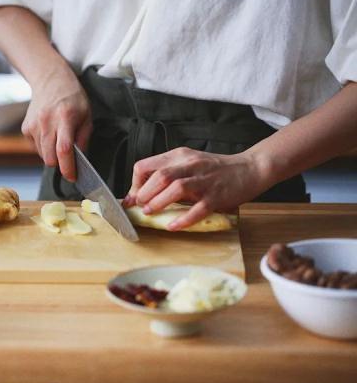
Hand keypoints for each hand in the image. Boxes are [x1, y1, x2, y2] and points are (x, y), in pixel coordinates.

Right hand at [22, 67, 91, 180]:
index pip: (64, 149)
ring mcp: (33, 125)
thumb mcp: (86, 115)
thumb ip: (83, 137)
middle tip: (68, 160)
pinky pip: (36, 148)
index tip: (72, 177)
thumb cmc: (72, 97)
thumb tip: (79, 159)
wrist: (50, 80)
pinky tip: (50, 134)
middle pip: (50, 158)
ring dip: (52, 156)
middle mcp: (46, 122)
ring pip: (43, 156)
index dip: (68, 167)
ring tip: (59, 140)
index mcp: (65, 118)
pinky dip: (44, 148)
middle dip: (60, 164)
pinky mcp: (26, 128)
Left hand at [123, 147, 272, 229]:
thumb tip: (138, 195)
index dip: (135, 183)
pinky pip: (198, 208)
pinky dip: (183, 219)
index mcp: (179, 156)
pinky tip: (173, 226)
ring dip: (159, 202)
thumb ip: (166, 175)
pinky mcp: (217, 195)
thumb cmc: (215, 170)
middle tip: (140, 207)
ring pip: (176, 188)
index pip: (146, 165)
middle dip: (145, 193)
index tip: (132, 198)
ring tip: (150, 213)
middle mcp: (190, 165)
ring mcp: (204, 180)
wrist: (250, 168)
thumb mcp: (188, 164)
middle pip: (160, 176)